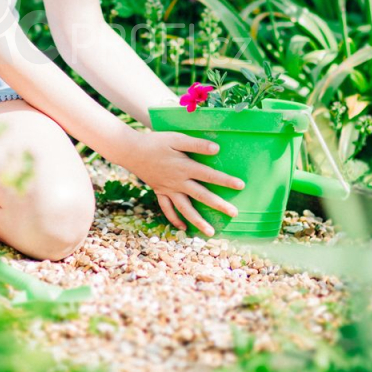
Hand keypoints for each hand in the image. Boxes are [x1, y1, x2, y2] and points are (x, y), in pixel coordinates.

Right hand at [124, 130, 245, 235]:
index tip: (241, 186)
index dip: (225, 180)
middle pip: (201, 195)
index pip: (209, 175)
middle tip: (234, 214)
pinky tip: (183, 227)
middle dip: (218, 205)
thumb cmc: (155, 141)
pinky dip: (175, 219)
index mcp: (184, 167)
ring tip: (211, 233)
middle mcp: (178, 181)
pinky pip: (167, 209)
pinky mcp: (159, 191)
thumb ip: (196, 144)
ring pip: (185, 208)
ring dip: (198, 221)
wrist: (131, 151)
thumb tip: (216, 148)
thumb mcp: (176, 138)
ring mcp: (168, 189)